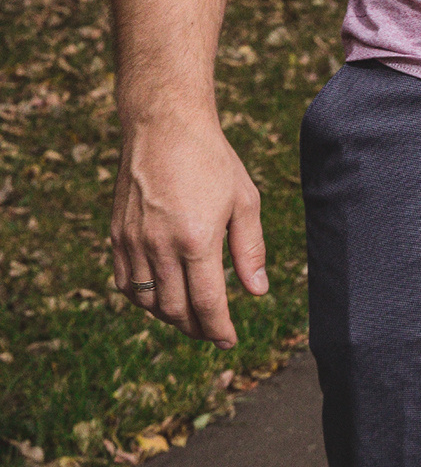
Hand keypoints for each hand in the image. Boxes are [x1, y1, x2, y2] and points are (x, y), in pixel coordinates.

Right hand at [110, 112, 268, 347]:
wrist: (163, 128)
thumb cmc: (212, 161)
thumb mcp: (244, 201)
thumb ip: (250, 249)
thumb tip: (257, 291)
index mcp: (196, 240)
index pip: (206, 303)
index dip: (218, 328)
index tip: (229, 340)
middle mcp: (159, 247)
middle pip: (175, 310)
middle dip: (196, 328)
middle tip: (212, 333)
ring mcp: (133, 243)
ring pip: (147, 302)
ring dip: (170, 317)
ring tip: (191, 319)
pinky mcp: (116, 236)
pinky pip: (124, 284)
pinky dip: (143, 300)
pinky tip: (161, 297)